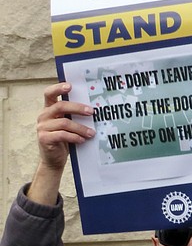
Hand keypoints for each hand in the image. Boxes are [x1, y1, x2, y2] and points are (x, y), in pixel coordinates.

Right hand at [30, 83, 94, 205]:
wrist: (54, 159)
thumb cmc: (65, 139)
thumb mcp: (69, 125)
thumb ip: (74, 116)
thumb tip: (94, 109)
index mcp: (49, 109)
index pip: (49, 93)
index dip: (58, 88)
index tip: (70, 86)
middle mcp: (43, 115)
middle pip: (60, 106)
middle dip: (77, 108)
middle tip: (92, 112)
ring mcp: (42, 127)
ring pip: (64, 122)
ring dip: (81, 128)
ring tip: (92, 133)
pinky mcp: (44, 138)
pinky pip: (62, 135)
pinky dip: (74, 137)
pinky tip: (83, 140)